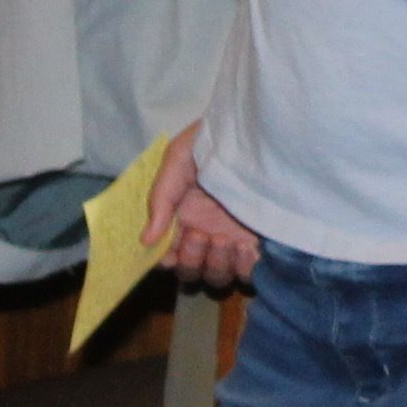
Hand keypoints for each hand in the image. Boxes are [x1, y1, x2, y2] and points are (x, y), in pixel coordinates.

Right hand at [148, 137, 259, 283]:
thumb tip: (145, 240)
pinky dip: (243, 268)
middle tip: (201, 235)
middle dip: (192, 260)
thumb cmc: (215, 138)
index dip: (167, 260)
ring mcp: (233, 239)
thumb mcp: (179, 158)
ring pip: (217, 275)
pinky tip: (245, 246)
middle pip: (191, 270)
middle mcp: (206, 231)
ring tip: (225, 239)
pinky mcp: (260, 243)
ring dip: (216, 264)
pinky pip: (248, 273)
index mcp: (183, 215)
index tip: (170, 255)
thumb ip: (161, 198)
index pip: (168, 253)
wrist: (260, 131)